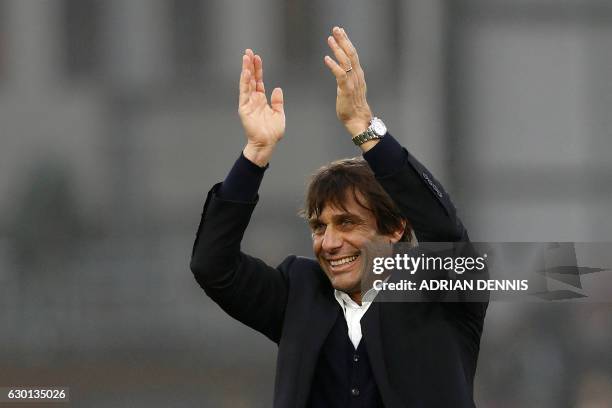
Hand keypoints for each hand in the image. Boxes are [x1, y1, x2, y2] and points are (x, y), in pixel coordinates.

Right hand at [238, 49, 284, 166]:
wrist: (267, 143)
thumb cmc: (273, 132)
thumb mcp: (279, 114)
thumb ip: (277, 101)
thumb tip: (277, 89)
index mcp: (261, 100)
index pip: (258, 81)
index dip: (258, 69)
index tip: (257, 57)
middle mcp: (253, 99)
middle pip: (251, 78)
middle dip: (250, 65)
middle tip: (249, 51)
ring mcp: (248, 103)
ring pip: (246, 82)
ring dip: (246, 69)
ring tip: (246, 57)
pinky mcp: (244, 108)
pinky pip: (244, 92)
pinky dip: (244, 82)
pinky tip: (246, 72)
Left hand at [323, 27, 371, 137]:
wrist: (358, 120)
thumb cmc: (353, 107)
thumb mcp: (351, 89)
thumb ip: (347, 79)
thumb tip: (342, 71)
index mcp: (358, 75)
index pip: (353, 54)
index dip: (347, 42)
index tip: (341, 32)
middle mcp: (357, 76)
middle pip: (351, 54)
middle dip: (343, 40)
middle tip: (336, 29)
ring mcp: (353, 83)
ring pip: (346, 61)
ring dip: (337, 49)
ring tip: (330, 39)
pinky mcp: (347, 90)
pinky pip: (340, 75)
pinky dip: (334, 66)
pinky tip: (326, 59)